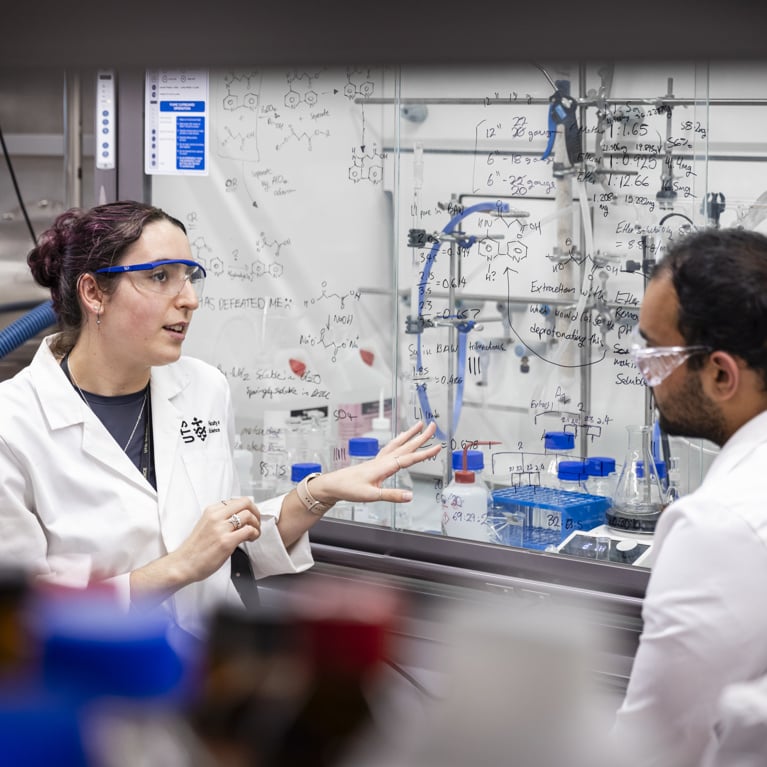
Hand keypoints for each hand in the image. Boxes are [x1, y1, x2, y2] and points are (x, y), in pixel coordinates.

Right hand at [171, 497, 260, 582]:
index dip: (247, 508)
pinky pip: (248, 530)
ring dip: (256, 524)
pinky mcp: (226, 542)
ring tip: (254, 533)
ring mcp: (221, 529)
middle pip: (245, 503)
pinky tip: (251, 539)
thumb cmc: (195, 549)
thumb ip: (221, 519)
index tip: (250, 516)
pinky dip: (254, 533)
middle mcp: (216, 516)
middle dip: (256, 511)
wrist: (183, 564)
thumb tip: (239, 517)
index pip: (236, 500)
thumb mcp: (206, 525)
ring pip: (248, 515)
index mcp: (211, 511)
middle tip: (256, 522)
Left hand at [314, 420, 441, 504]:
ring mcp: (379, 459)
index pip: (409, 458)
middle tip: (433, 426)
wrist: (334, 484)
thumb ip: (392, 495)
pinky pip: (391, 447)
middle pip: (406, 445)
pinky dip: (399, 441)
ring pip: (398, 443)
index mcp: (385, 466)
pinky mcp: (375, 462)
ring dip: (410, 434)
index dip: (425, 453)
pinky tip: (401, 440)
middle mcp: (383, 460)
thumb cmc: (350, 488)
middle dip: (421, 436)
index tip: (438, 447)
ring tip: (419, 425)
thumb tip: (410, 496)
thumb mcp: (372, 495)